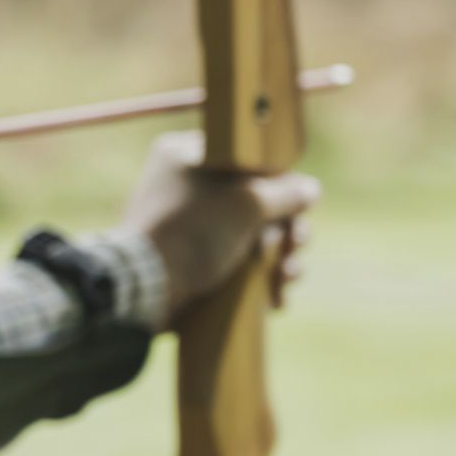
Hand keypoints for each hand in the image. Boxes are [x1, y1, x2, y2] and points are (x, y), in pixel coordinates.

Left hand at [124, 131, 320, 325]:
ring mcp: (190, 228)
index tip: (297, 210)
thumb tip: (310, 189)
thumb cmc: (193, 232)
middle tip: (294, 247)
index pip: (252, 162)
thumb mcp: (246, 203)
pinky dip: (261, 281)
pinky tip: (275, 298)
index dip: (283, 187)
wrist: (145, 288)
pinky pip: (238, 267)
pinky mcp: (194, 264)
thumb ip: (284, 193)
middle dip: (288, 231)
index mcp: (189, 156)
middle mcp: (188, 187)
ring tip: (285, 278)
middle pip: (259, 203)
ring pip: (254, 239)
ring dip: (281, 260)